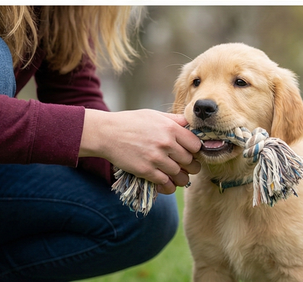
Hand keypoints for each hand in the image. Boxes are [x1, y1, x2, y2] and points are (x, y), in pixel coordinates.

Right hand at [81, 109, 201, 193]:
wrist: (106, 133)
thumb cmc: (131, 122)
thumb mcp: (154, 115)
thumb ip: (174, 120)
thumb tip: (190, 124)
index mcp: (171, 128)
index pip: (196, 145)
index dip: (196, 150)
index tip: (191, 152)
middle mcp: (166, 144)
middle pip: (190, 161)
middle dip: (191, 165)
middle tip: (188, 166)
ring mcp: (156, 159)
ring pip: (180, 175)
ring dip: (182, 178)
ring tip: (180, 176)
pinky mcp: (145, 171)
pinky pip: (165, 183)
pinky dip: (169, 186)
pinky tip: (168, 184)